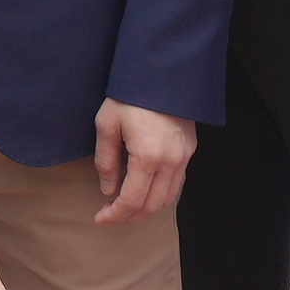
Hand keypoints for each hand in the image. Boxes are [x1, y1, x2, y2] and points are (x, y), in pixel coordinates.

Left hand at [91, 100, 198, 223]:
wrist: (160, 72)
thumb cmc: (130, 95)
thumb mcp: (107, 124)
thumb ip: (106, 161)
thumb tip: (108, 189)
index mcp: (148, 156)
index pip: (132, 200)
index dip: (115, 215)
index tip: (99, 217)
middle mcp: (170, 161)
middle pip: (152, 205)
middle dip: (130, 216)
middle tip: (110, 214)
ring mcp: (184, 156)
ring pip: (168, 198)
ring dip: (146, 208)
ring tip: (126, 207)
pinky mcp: (189, 149)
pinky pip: (177, 183)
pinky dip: (161, 195)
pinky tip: (145, 192)